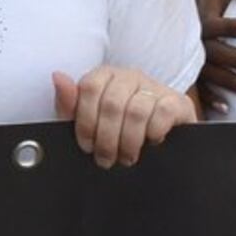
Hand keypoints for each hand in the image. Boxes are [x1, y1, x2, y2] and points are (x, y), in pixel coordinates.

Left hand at [55, 65, 194, 168]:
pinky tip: (151, 143)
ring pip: (136, 110)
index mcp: (105, 76)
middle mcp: (130, 76)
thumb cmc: (114, 132)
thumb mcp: (86, 122)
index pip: (89, 88)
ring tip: (126, 157)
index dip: (86, 121)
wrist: (156, 147)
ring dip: (128, 141)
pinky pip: (163, 112)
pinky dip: (154, 132)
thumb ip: (69, 104)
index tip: (87, 145)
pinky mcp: (177, 101)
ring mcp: (155, 86)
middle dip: (106, 139)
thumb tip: (58, 77)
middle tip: (106, 160)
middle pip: (112, 103)